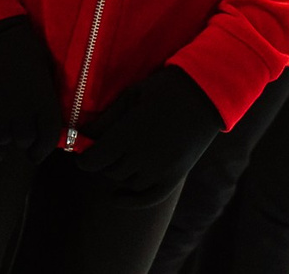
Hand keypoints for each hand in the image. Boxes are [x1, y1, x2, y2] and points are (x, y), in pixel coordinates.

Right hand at [0, 15, 64, 162]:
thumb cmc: (17, 45)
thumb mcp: (42, 68)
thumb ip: (45, 96)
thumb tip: (46, 119)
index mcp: (42, 98)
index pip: (49, 135)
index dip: (44, 148)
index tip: (38, 152)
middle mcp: (21, 112)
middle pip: (26, 139)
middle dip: (25, 136)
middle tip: (19, 127)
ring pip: (4, 141)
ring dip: (6, 137)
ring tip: (3, 126)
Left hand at [72, 66, 222, 197]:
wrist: (207, 93)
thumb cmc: (166, 87)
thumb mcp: (132, 95)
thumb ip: (106, 119)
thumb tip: (83, 135)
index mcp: (128, 134)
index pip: (94, 160)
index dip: (83, 158)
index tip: (81, 152)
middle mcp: (142, 157)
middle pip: (109, 171)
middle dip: (101, 161)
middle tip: (103, 148)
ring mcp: (160, 170)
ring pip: (126, 183)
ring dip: (118, 173)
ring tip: (119, 158)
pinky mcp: (175, 177)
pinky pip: (148, 198)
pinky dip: (130, 200)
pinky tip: (117, 196)